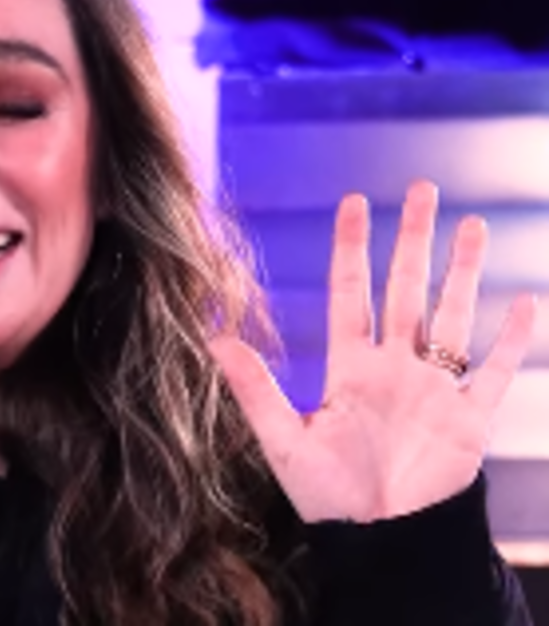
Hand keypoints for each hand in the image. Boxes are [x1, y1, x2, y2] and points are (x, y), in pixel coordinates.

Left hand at [211, 181, 536, 522]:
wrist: (381, 541)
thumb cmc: (328, 496)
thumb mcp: (283, 438)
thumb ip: (253, 388)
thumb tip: (212, 338)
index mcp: (350, 368)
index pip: (353, 292)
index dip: (354, 247)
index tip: (356, 201)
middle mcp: (394, 368)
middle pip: (408, 290)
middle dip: (414, 240)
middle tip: (423, 188)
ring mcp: (434, 389)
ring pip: (455, 317)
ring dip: (465, 273)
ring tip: (474, 225)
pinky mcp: (469, 419)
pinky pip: (494, 372)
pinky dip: (511, 340)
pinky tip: (525, 301)